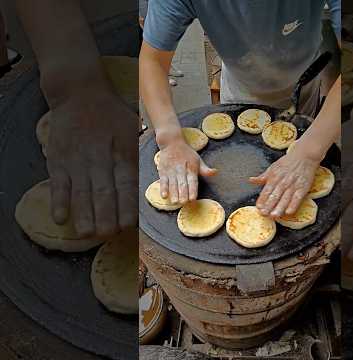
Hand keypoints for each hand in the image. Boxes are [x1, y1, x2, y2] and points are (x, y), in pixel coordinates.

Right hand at [47, 90, 137, 236]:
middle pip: (103, 192)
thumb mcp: (132, 130)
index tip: (128, 225)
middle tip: (110, 234)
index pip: (125, 185)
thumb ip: (136, 156)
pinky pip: (58, 184)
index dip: (126, 206)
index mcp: (121, 152)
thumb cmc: (111, 114)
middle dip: (107, 216)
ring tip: (88, 233)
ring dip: (84, 215)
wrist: (80, 92)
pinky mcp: (58, 159)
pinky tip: (61, 218)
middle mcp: (100, 158)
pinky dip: (59, 201)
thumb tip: (145, 182)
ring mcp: (77, 160)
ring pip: (81, 192)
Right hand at [155, 135, 216, 203]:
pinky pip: (163, 181)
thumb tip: (215, 172)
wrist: (172, 142)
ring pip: (173, 184)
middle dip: (183, 194)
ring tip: (175, 202)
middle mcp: (181, 170)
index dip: (192, 190)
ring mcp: (171, 171)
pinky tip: (164, 196)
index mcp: (191, 168)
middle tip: (183, 203)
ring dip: (174, 193)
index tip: (193, 198)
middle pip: (182, 184)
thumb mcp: (198, 160)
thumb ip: (205, 169)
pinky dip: (163, 188)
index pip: (192, 181)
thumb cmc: (187, 153)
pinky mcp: (163, 171)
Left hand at [250, 146, 318, 217]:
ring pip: (285, 199)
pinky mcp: (303, 188)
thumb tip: (251, 180)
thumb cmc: (288, 162)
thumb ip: (262, 177)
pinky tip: (289, 212)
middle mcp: (282, 182)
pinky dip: (293, 205)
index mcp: (274, 177)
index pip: (266, 191)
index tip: (258, 208)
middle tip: (264, 214)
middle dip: (269, 206)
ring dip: (279, 208)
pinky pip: (297, 198)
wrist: (304, 156)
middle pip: (274, 196)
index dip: (262, 200)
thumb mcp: (273, 167)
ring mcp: (293, 185)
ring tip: (274, 216)